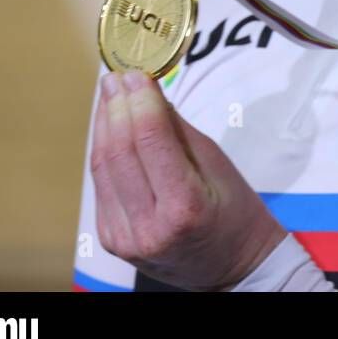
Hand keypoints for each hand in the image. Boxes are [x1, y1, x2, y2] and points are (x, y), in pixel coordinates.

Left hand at [90, 69, 286, 290]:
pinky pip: (102, 187)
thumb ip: (178, 132)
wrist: (231, 266)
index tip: (135, 72)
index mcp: (185, 207)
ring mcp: (126, 238)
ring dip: (104, 125)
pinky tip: (109, 127)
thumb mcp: (219, 166)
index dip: (140, 102)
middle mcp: (150, 227)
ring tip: (109, 94)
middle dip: (117, 108)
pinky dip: (105, 151)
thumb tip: (148, 93)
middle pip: (120, 155)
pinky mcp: (112, 239)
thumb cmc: (235, 211)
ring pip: (103, 170)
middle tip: (116, 77)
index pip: (151, 143)